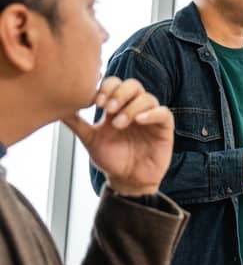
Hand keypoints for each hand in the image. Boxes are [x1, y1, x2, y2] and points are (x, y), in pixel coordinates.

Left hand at [64, 77, 172, 195]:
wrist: (127, 180)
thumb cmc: (111, 159)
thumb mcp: (90, 139)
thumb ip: (76, 123)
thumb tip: (56, 109)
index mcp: (117, 107)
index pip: (115, 84)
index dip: (106, 88)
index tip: (95, 103)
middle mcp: (134, 108)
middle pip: (133, 85)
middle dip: (119, 93)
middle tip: (107, 108)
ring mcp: (150, 116)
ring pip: (147, 97)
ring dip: (131, 107)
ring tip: (119, 123)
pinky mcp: (164, 127)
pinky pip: (163, 112)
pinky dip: (151, 113)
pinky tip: (139, 120)